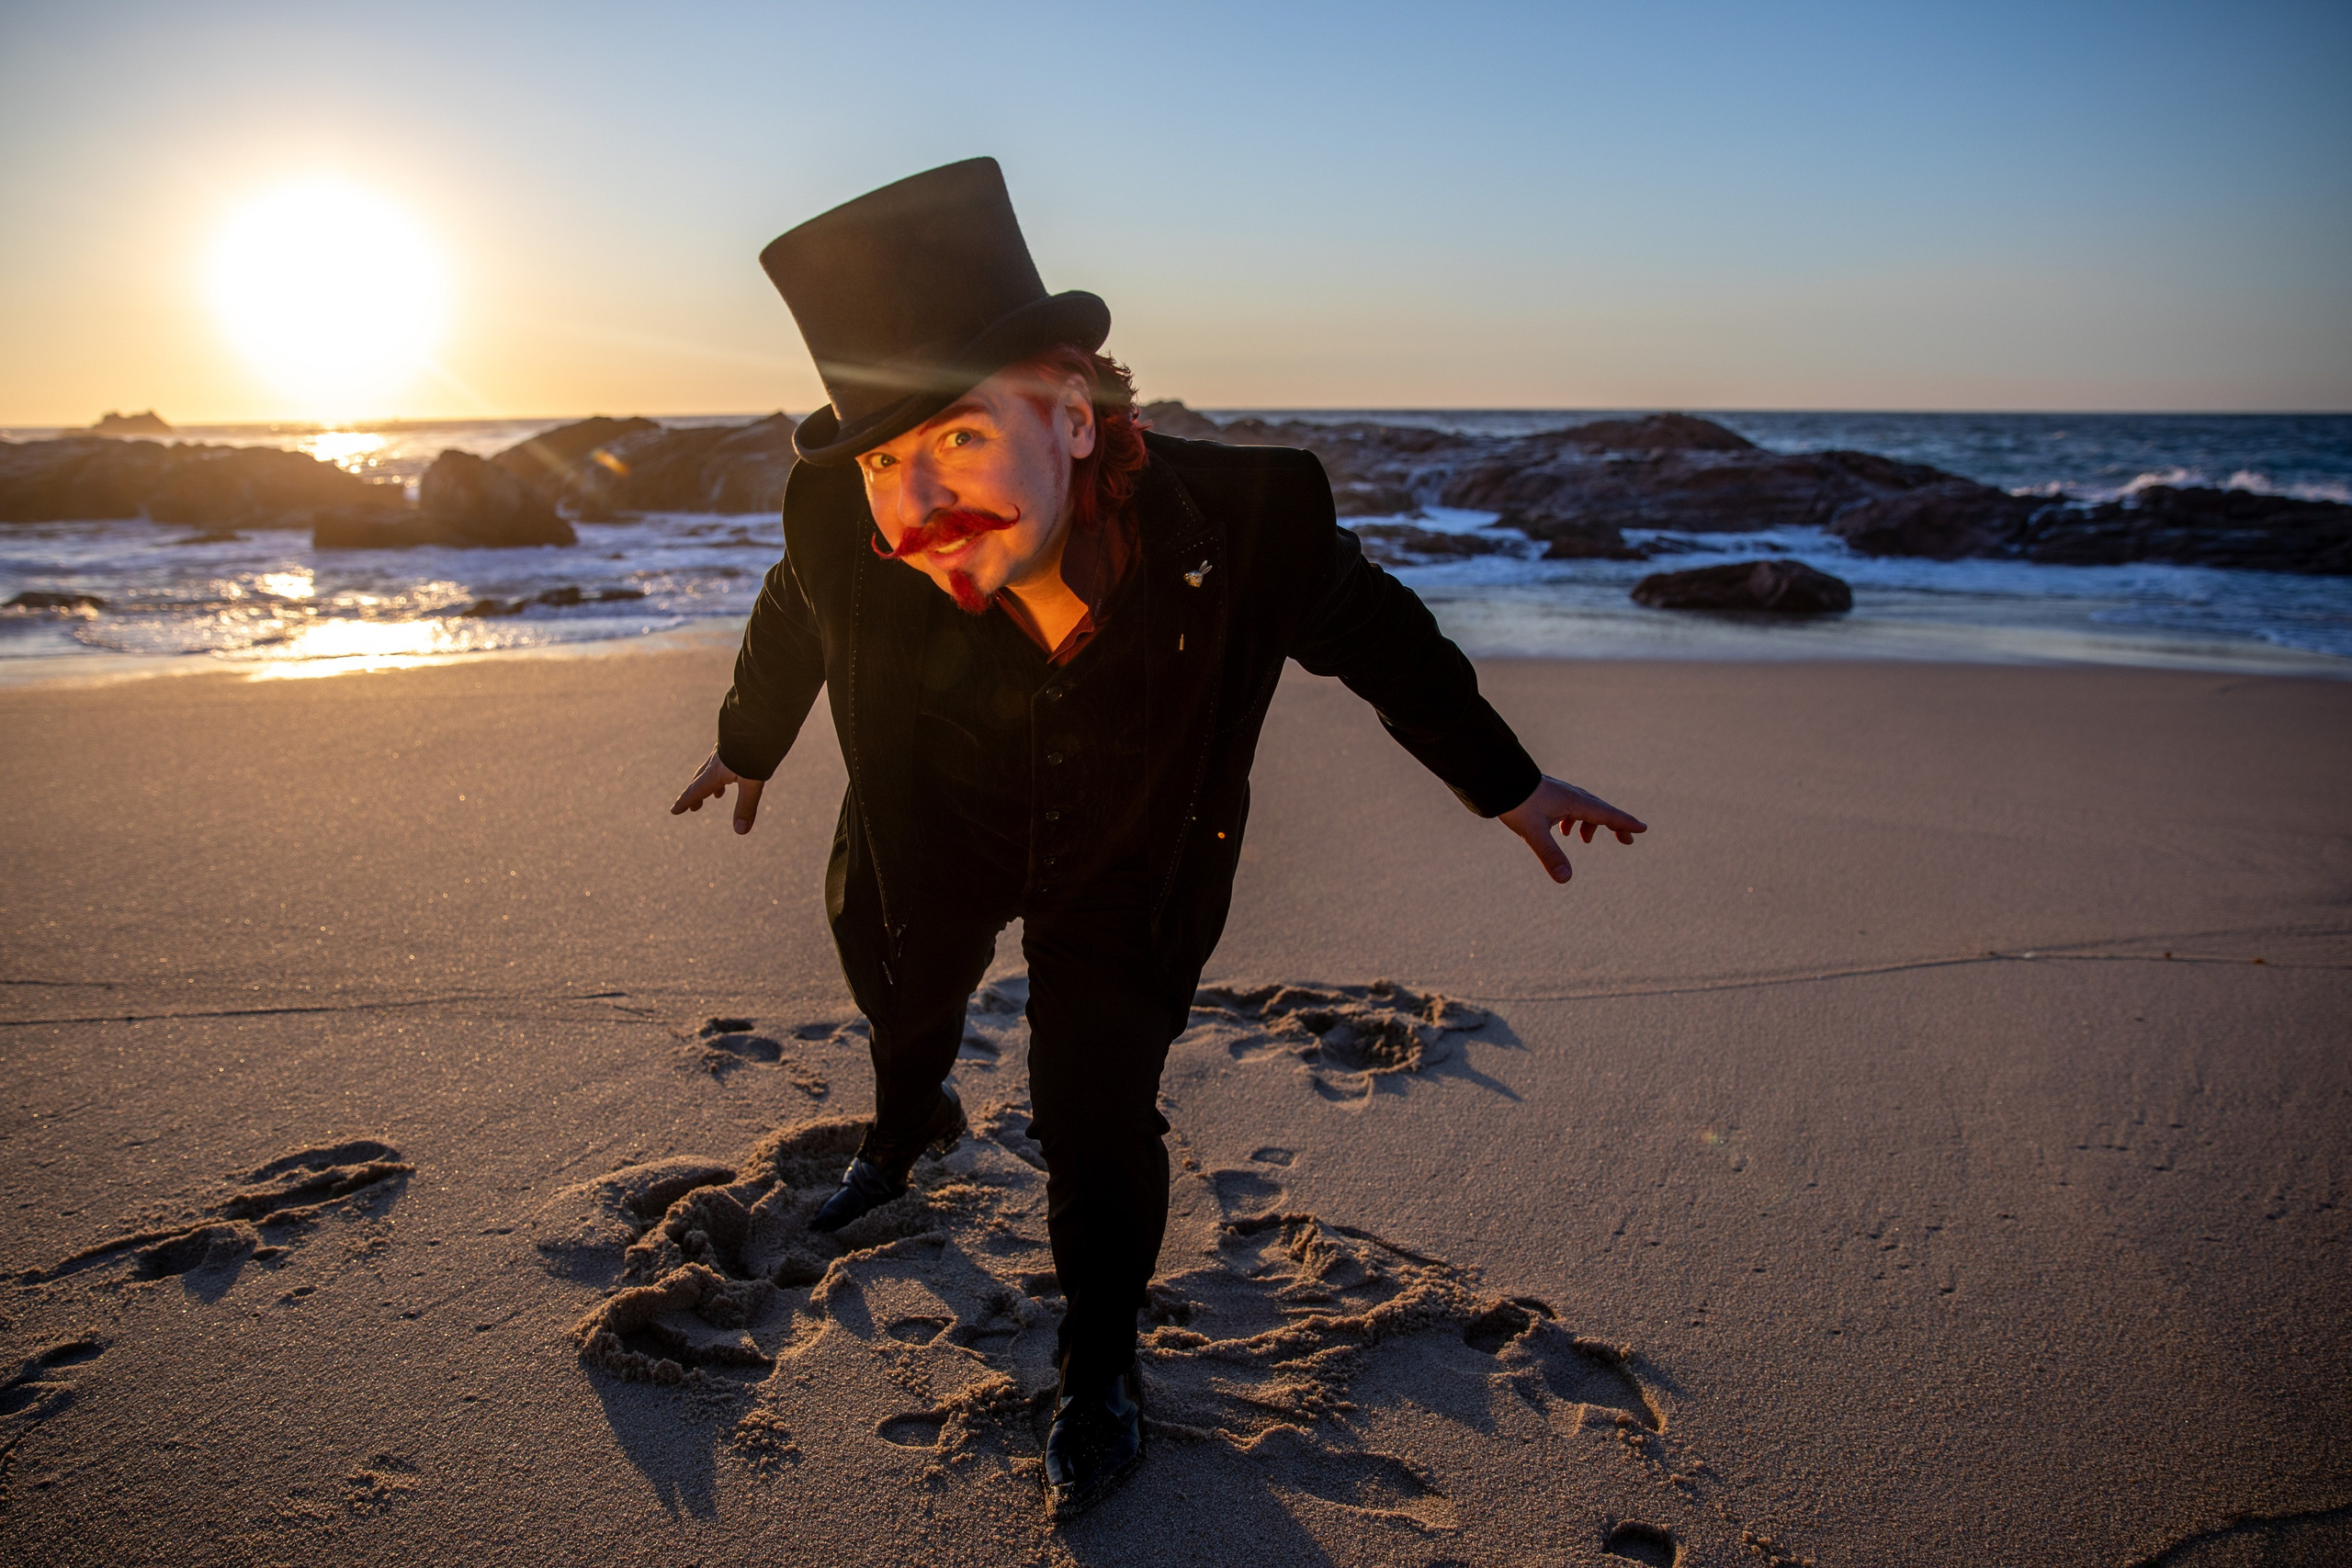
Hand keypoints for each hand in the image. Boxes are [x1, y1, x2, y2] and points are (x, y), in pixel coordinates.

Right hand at [670, 750, 764, 834]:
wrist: (760, 718)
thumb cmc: (755, 751)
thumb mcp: (753, 782)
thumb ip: (746, 806)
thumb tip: (740, 831)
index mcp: (716, 771)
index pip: (696, 791)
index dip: (685, 802)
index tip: (674, 810)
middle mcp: (717, 760)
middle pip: (701, 780)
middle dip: (697, 795)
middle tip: (694, 808)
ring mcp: (726, 749)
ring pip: (713, 769)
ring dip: (712, 783)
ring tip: (718, 794)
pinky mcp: (736, 741)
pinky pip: (725, 758)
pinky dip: (724, 769)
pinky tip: (734, 767)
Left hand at [1498, 775, 1645, 883]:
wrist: (1498, 779)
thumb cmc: (1517, 802)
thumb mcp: (1533, 831)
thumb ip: (1550, 855)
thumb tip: (1566, 879)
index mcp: (1574, 802)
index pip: (1607, 814)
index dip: (1625, 823)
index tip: (1643, 828)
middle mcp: (1571, 796)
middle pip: (1600, 811)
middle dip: (1615, 825)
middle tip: (1627, 841)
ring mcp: (1560, 794)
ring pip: (1584, 809)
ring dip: (1591, 824)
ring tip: (1586, 841)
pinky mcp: (1549, 796)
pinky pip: (1569, 807)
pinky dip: (1573, 820)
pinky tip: (1563, 831)